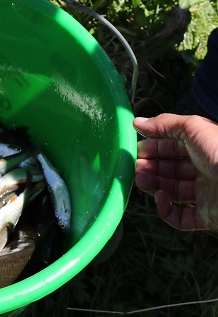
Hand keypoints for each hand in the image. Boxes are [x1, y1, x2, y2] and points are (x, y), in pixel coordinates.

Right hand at [134, 113, 217, 230]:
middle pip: (169, 169)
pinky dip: (165, 210)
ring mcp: (205, 194)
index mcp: (202, 147)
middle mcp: (203, 170)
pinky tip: (160, 198)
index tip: (134, 149)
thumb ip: (164, 123)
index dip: (152, 147)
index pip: (171, 146)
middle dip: (149, 167)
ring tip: (140, 180)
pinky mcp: (206, 217)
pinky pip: (180, 217)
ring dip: (152, 186)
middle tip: (134, 166)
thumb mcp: (192, 127)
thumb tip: (137, 122)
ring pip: (171, 191)